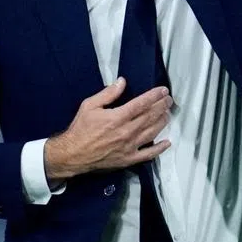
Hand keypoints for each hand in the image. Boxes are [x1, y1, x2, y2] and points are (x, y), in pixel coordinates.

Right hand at [44, 79, 172, 183]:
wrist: (73, 154)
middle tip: (169, 100)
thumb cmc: (80, 129)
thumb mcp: (89, 106)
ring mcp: (129, 146)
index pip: (142, 104)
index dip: (155, 96)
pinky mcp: (129, 159)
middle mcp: (127, 131)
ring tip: (168, 114)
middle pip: (150, 116)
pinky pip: (148, 154)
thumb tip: (122, 82)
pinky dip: (159, 149)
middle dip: (162, 106)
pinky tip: (167, 142)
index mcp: (118, 117)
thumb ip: (108, 94)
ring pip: (152, 132)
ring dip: (162, 122)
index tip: (163, 90)